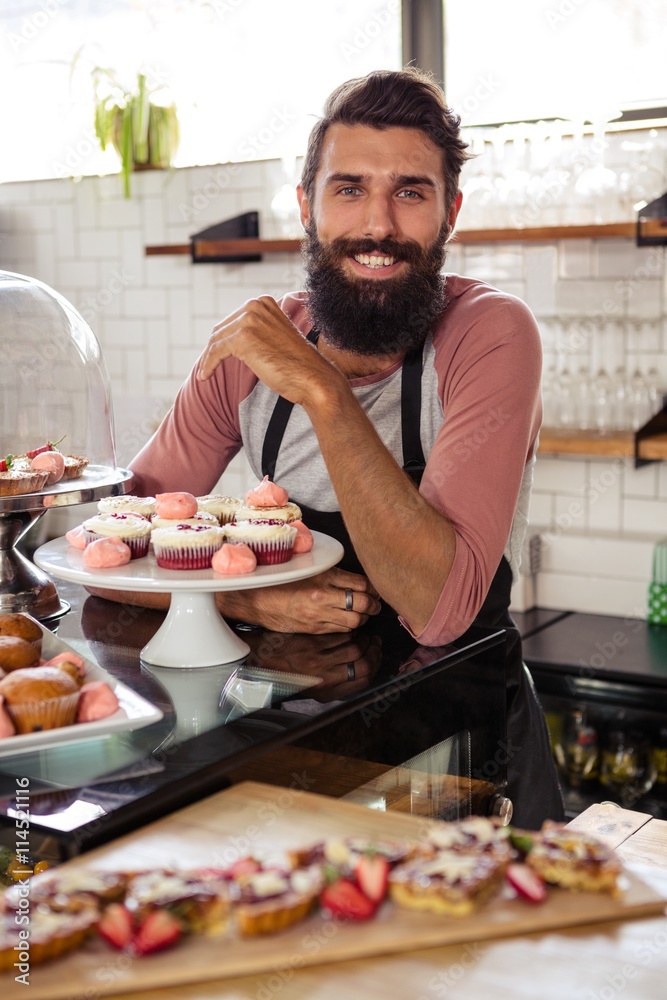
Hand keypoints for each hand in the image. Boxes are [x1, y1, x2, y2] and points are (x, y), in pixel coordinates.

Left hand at [196, 296, 338, 406]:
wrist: (313, 378)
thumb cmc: (297, 364)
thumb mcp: (275, 337)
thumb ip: (258, 331)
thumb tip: (231, 340)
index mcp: (264, 302)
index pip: (232, 320)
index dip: (223, 339)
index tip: (217, 356)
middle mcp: (255, 305)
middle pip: (221, 328)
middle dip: (213, 349)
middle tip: (208, 366)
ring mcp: (249, 320)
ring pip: (216, 340)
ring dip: (208, 358)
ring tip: (205, 373)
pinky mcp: (243, 338)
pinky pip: (215, 351)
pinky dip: (208, 365)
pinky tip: (204, 376)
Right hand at [217, 567, 380, 633]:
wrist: (257, 600)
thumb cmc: (282, 580)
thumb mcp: (309, 568)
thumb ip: (333, 573)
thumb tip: (357, 581)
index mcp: (322, 576)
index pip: (360, 583)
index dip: (373, 588)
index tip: (374, 588)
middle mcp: (322, 596)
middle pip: (362, 603)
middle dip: (373, 605)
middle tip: (375, 603)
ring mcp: (318, 614)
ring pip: (355, 620)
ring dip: (363, 617)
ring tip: (363, 613)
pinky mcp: (314, 628)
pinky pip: (341, 629)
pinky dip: (349, 626)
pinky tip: (347, 620)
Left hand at [243, 631, 382, 700]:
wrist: (262, 659)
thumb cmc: (288, 673)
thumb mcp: (312, 687)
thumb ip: (336, 683)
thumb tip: (359, 671)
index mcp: (327, 692)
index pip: (363, 681)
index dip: (375, 667)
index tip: (376, 656)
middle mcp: (325, 678)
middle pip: (364, 665)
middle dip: (374, 652)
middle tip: (375, 642)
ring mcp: (319, 660)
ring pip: (354, 648)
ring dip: (364, 640)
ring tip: (364, 635)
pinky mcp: (313, 643)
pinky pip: (339, 637)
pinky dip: (348, 632)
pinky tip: (349, 629)